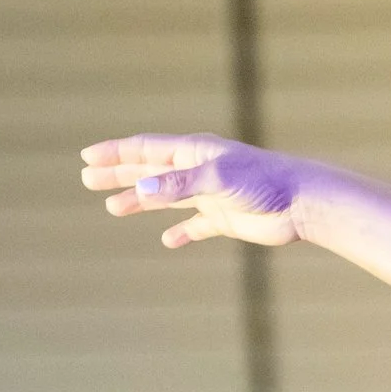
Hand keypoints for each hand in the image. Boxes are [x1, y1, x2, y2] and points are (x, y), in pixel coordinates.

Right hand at [81, 135, 305, 249]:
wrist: (302, 203)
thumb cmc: (264, 183)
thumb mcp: (217, 180)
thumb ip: (179, 186)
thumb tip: (142, 190)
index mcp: (193, 153)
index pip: (145, 150)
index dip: (116, 153)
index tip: (88, 157)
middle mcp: (199, 171)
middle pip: (149, 172)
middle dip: (118, 175)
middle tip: (87, 180)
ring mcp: (212, 195)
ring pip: (167, 198)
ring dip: (141, 202)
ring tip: (113, 208)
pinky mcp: (227, 219)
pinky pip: (197, 226)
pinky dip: (182, 232)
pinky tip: (169, 241)